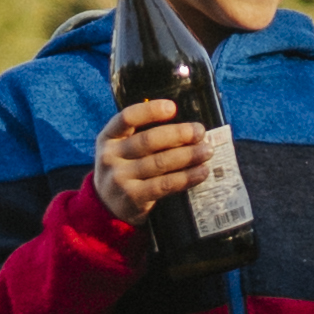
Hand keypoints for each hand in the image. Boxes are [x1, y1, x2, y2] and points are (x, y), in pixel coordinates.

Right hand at [89, 96, 208, 227]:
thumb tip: (187, 128)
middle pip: (148, 141)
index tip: (173, 107)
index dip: (150, 111)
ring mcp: (119, 178)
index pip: (127, 118)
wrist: (106, 206)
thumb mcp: (122, 149)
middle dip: (179, 134)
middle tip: (200, 132)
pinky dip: (186, 177)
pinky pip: (165, 184)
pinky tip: (201, 172)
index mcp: (108, 137)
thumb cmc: (124, 169)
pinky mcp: (132, 198)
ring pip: (160, 163)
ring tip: (206, 151)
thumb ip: (143, 136)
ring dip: (188, 155)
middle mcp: (109, 156)